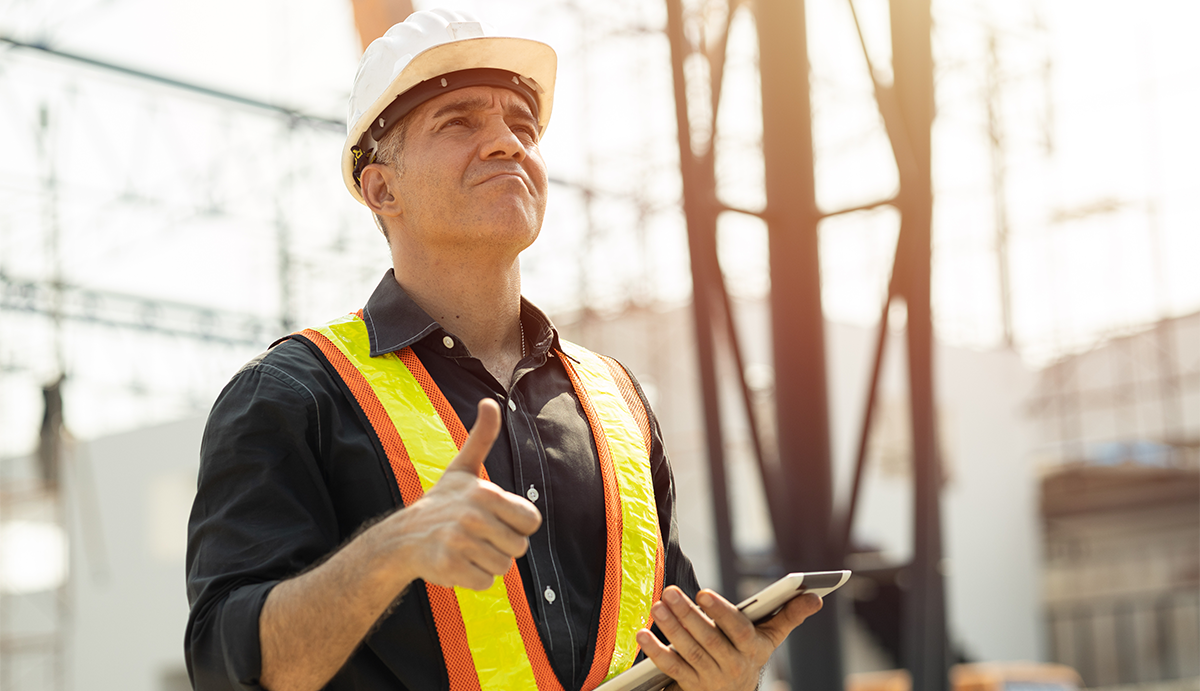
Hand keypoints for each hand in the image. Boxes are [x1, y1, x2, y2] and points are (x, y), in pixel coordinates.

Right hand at [379, 398, 541, 589]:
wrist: (401, 539)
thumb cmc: (441, 503)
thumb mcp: (462, 468)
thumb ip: (481, 437)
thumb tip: (490, 401)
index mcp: (485, 493)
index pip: (531, 522)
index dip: (516, 525)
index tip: (494, 519)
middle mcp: (472, 516)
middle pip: (519, 548)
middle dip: (501, 547)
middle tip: (476, 536)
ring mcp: (459, 542)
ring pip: (503, 568)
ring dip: (487, 563)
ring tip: (465, 549)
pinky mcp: (449, 567)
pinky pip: (484, 583)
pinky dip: (472, 579)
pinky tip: (456, 563)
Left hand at [636, 586, 822, 690]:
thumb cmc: (751, 653)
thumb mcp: (772, 636)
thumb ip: (790, 614)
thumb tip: (815, 596)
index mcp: (753, 649)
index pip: (737, 630)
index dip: (721, 612)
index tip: (705, 593)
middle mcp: (733, 666)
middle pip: (708, 639)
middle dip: (688, 614)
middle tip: (671, 592)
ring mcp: (710, 678)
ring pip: (689, 652)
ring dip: (671, 629)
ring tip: (658, 606)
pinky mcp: (690, 686)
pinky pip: (672, 668)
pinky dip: (656, 651)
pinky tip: (643, 634)